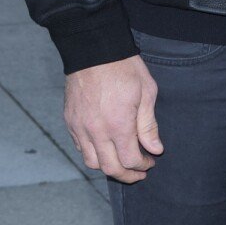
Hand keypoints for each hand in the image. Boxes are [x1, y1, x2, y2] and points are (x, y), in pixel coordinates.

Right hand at [64, 55, 163, 182]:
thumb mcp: (147, 93)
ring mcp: (80, 127)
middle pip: (110, 168)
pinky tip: (105, 147)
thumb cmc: (124, 68)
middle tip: (138, 173)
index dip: (142, 166)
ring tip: (121, 162)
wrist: (93, 49)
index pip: (130, 160)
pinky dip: (93, 153)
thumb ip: (148, 125)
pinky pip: (80, 147)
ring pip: (91, 162)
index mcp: (118, 124)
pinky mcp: (70, 121)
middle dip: (126, 175)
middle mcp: (96, 130)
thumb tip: (155, 149)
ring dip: (108, 167)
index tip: (150, 162)